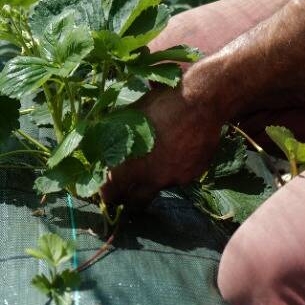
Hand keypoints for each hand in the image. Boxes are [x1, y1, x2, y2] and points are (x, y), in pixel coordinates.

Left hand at [101, 75, 225, 208]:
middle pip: (134, 202)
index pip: (111, 191)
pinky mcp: (193, 174)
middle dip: (126, 198)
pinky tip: (174, 153)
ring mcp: (176, 178)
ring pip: (157, 188)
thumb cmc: (162, 105)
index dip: (105, 192)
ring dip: (150, 181)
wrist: (201, 102)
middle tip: (122, 190)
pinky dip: (172, 170)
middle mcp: (154, 179)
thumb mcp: (132, 115)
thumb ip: (117, 134)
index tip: (104, 190)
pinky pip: (178, 178)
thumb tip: (103, 141)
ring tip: (151, 163)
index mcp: (134, 166)